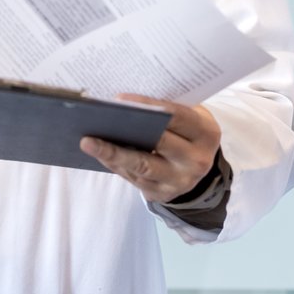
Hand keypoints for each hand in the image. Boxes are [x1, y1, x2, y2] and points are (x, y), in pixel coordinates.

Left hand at [80, 98, 221, 202]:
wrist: (200, 167)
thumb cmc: (188, 132)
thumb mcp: (191, 118)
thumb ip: (168, 111)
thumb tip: (125, 103)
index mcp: (206, 133)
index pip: (176, 116)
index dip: (149, 105)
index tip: (120, 98)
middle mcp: (197, 160)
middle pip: (159, 143)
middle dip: (128, 132)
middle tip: (96, 120)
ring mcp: (180, 181)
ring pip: (142, 166)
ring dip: (113, 153)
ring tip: (87, 142)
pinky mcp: (162, 194)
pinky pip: (134, 179)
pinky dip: (115, 164)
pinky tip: (98, 153)